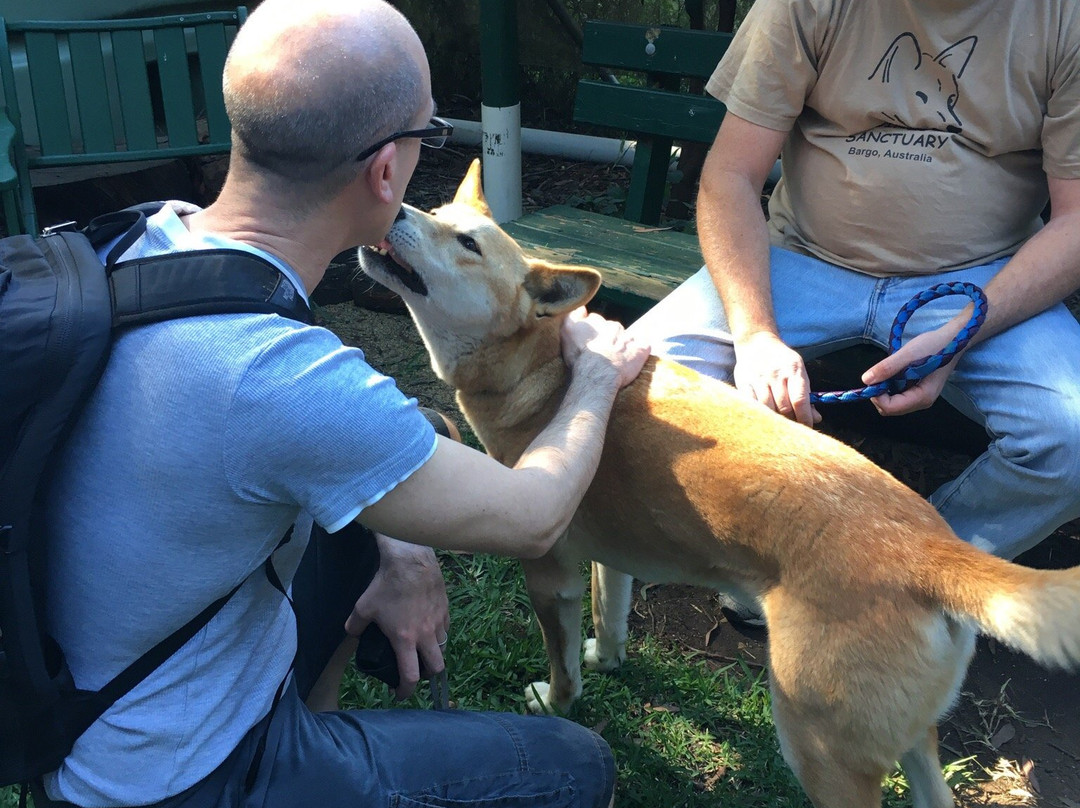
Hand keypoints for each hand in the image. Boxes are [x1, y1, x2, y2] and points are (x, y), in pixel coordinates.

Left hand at [344, 533, 448, 699]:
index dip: (405, 690)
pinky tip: (430, 627)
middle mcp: (426, 635)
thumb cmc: (386, 585)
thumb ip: (355, 626)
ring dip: (434, 654)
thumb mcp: (363, 607)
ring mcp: (438, 622)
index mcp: (405, 640)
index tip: (400, 693)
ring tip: (423, 650)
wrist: (410, 560)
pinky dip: (438, 635)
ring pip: (442, 647)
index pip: (410, 676)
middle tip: (416, 672)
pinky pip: (445, 629)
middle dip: (427, 676)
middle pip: (436, 668)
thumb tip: (351, 634)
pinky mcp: (445, 609)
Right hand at [561, 307, 650, 388]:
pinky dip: (641, 351)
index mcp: (598, 323)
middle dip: (611, 337)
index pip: (597, 321)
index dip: (595, 332)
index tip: (592, 342)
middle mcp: (615, 327)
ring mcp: (629, 338)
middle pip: (614, 329)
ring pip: (629, 337)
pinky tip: (636, 358)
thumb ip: (573, 316)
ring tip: (620, 358)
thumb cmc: (580, 357)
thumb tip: (581, 308)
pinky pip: (644, 346)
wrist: (597, 375)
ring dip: (626, 345)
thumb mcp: (568, 331)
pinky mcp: (641, 349)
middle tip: (606, 352)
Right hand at [732, 332, 819, 426]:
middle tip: (793, 428)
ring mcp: (759, 379)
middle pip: (784, 407)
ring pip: (768, 408)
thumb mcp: (798, 371)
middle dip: (791, 421)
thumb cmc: (781, 361)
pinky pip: (752, 404)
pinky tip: (764, 417)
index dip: (804, 418)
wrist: (756, 342)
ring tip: (779, 424)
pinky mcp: (744, 383)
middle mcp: (776, 374)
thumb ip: (806, 394)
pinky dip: (759, 414)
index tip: (807, 428)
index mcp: (794, 370)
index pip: (800, 400)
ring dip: (775, 420)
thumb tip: (816, 418)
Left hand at [862, 323, 962, 415]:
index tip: (873, 379)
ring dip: (884, 389)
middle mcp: (921, 402)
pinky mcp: (918, 391)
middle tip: (879, 374)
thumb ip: (887, 368)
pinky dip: (891, 386)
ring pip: (892, 403)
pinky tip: (895, 372)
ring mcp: (920, 397)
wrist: (952, 339)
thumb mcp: (908, 354)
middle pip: (889, 408)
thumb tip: (866, 380)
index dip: (876, 396)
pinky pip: (898, 395)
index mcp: (921, 397)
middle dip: (879, 394)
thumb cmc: (933, 345)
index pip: (890, 408)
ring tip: (889, 371)